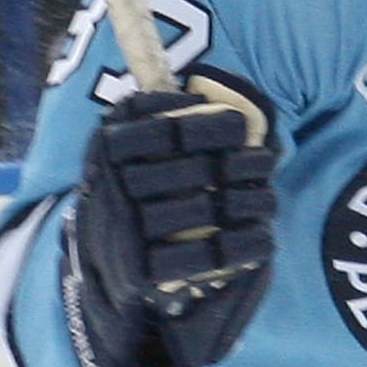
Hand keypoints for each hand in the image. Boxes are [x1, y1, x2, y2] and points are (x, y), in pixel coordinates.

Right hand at [62, 85, 277, 366]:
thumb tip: (214, 94)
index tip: (240, 126)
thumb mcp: (127, 152)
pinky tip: (263, 238)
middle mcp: (110, 186)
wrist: (97, 269)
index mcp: (107, 148)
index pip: (164, 127)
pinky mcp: (139, 271)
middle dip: (238, 164)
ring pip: (202, 211)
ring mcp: (124, 231)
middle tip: (265, 164)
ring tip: (268, 200)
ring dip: (247, 204)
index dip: (208, 124)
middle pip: (192, 169)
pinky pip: (202, 256)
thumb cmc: (130, 197)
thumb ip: (155, 119)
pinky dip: (240, 246)